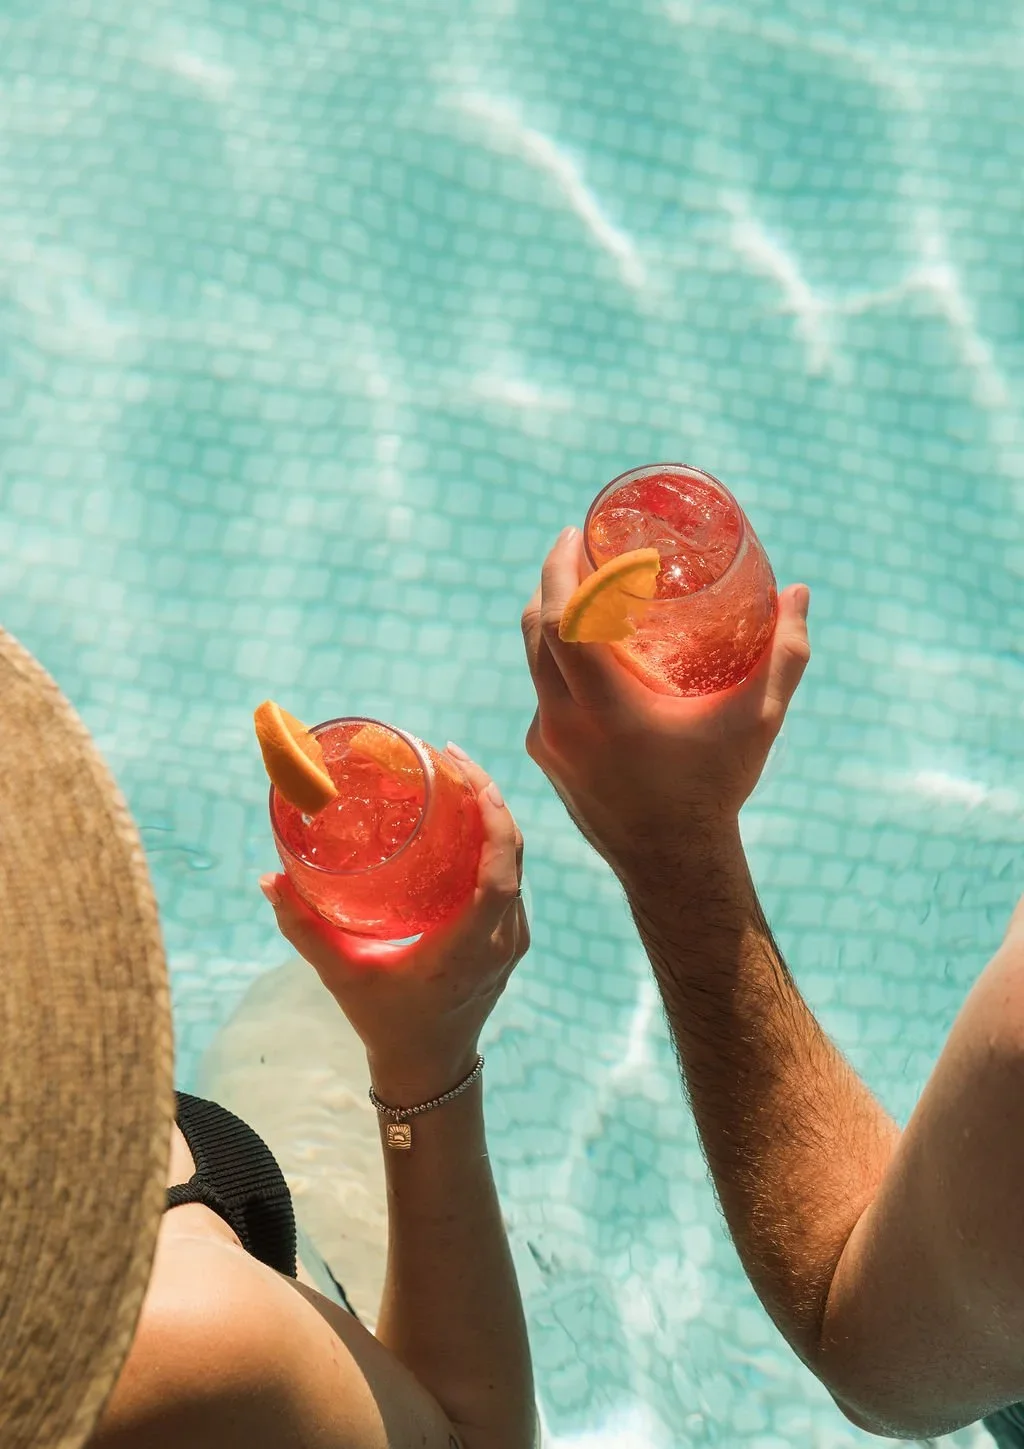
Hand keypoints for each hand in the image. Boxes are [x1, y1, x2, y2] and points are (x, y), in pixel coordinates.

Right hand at [260, 751, 527, 1103]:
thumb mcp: (342, 974)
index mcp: (465, 949)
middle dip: (491, 799)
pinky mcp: (511, 937)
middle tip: (453, 756)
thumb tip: (268, 878)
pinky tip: (466, 815)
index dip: (493, 825)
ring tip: (459, 774)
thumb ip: (304, 928)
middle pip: (513, 856)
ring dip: (495, 816)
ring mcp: (512, 939)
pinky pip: (510, 877)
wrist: (430, 1067)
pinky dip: (494, 841)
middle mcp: (499, 940)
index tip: (470, 780)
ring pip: (516, 863)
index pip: (497, 879)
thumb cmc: (385, 1020)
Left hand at [521, 527, 810, 880]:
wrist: (673, 865)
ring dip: (549, 618)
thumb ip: (784, 655)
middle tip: (574, 547)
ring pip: (532, 661)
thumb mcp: (758, 721)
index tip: (573, 534)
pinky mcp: (545, 756)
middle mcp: (563, 723)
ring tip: (579, 588)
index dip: (559, 570)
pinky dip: (557, 661)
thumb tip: (798, 593)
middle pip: (534, 630)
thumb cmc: (716, 790)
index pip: (561, 621)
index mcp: (606, 708)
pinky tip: (586, 652)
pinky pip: (542, 692)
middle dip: (549, 580)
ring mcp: (547, 741)